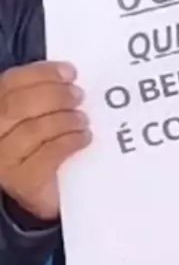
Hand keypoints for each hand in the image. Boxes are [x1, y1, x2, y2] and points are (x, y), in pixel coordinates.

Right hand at [0, 61, 90, 220]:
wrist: (45, 192)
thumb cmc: (42, 146)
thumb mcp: (39, 115)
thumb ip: (44, 94)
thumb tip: (69, 74)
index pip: (11, 82)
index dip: (41, 73)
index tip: (70, 72)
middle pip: (18, 105)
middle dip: (53, 95)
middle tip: (79, 95)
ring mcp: (3, 159)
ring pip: (33, 130)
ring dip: (64, 120)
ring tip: (83, 119)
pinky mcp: (22, 181)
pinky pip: (48, 155)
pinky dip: (70, 142)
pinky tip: (84, 137)